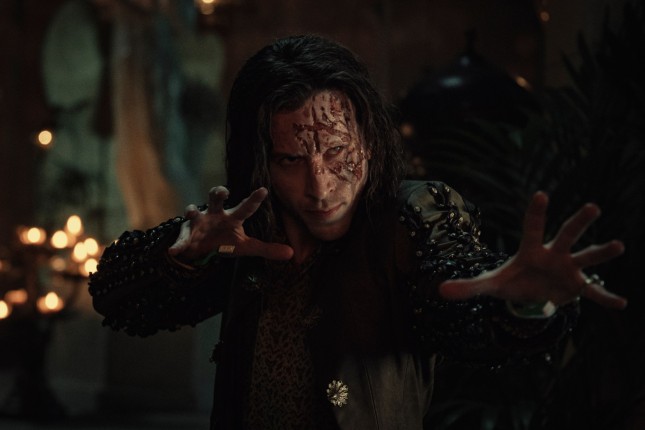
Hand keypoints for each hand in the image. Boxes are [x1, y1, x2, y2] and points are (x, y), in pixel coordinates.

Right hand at [168, 186, 293, 261]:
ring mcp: (199, 222)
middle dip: (218, 193)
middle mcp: (215, 214)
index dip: (254, 199)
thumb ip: (267, 249)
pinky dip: (178, 244)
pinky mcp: (186, 234)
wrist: (201, 249)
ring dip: (192, 210)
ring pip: (193, 210)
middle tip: (223, 191)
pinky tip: (174, 251)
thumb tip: (292, 254)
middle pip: (215, 198)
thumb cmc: (226, 242)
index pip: (245, 207)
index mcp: (232, 218)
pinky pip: (181, 239)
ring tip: (192, 212)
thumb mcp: (246, 247)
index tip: (263, 190)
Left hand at [439, 192, 626, 308]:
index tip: (541, 194)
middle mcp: (554, 254)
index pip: (532, 228)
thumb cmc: (512, 282)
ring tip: (618, 245)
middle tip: (593, 206)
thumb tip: (440, 291)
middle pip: (567, 234)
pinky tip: (621, 305)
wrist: (532, 295)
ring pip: (586, 257)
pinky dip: (605, 298)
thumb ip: (469, 287)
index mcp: (531, 250)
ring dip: (601, 252)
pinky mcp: (577, 288)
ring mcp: (568, 270)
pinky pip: (593, 293)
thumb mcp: (490, 285)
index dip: (536, 212)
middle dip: (578, 222)